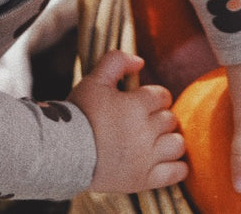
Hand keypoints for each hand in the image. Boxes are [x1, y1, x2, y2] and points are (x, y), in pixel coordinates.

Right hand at [68, 50, 187, 193]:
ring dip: (169, 140)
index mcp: (136, 106)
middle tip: (142, 122)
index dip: (153, 97)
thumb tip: (140, 61)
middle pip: (170, 119)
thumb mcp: (94, 80)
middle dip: (159, 117)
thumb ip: (116, 61)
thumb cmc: (79, 114)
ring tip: (154, 140)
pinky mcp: (144, 179)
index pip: (162, 96)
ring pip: (177, 144)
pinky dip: (177, 166)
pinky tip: (165, 160)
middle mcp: (146, 131)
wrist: (63, 153)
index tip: (142, 103)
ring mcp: (146, 158)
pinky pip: (176, 172)